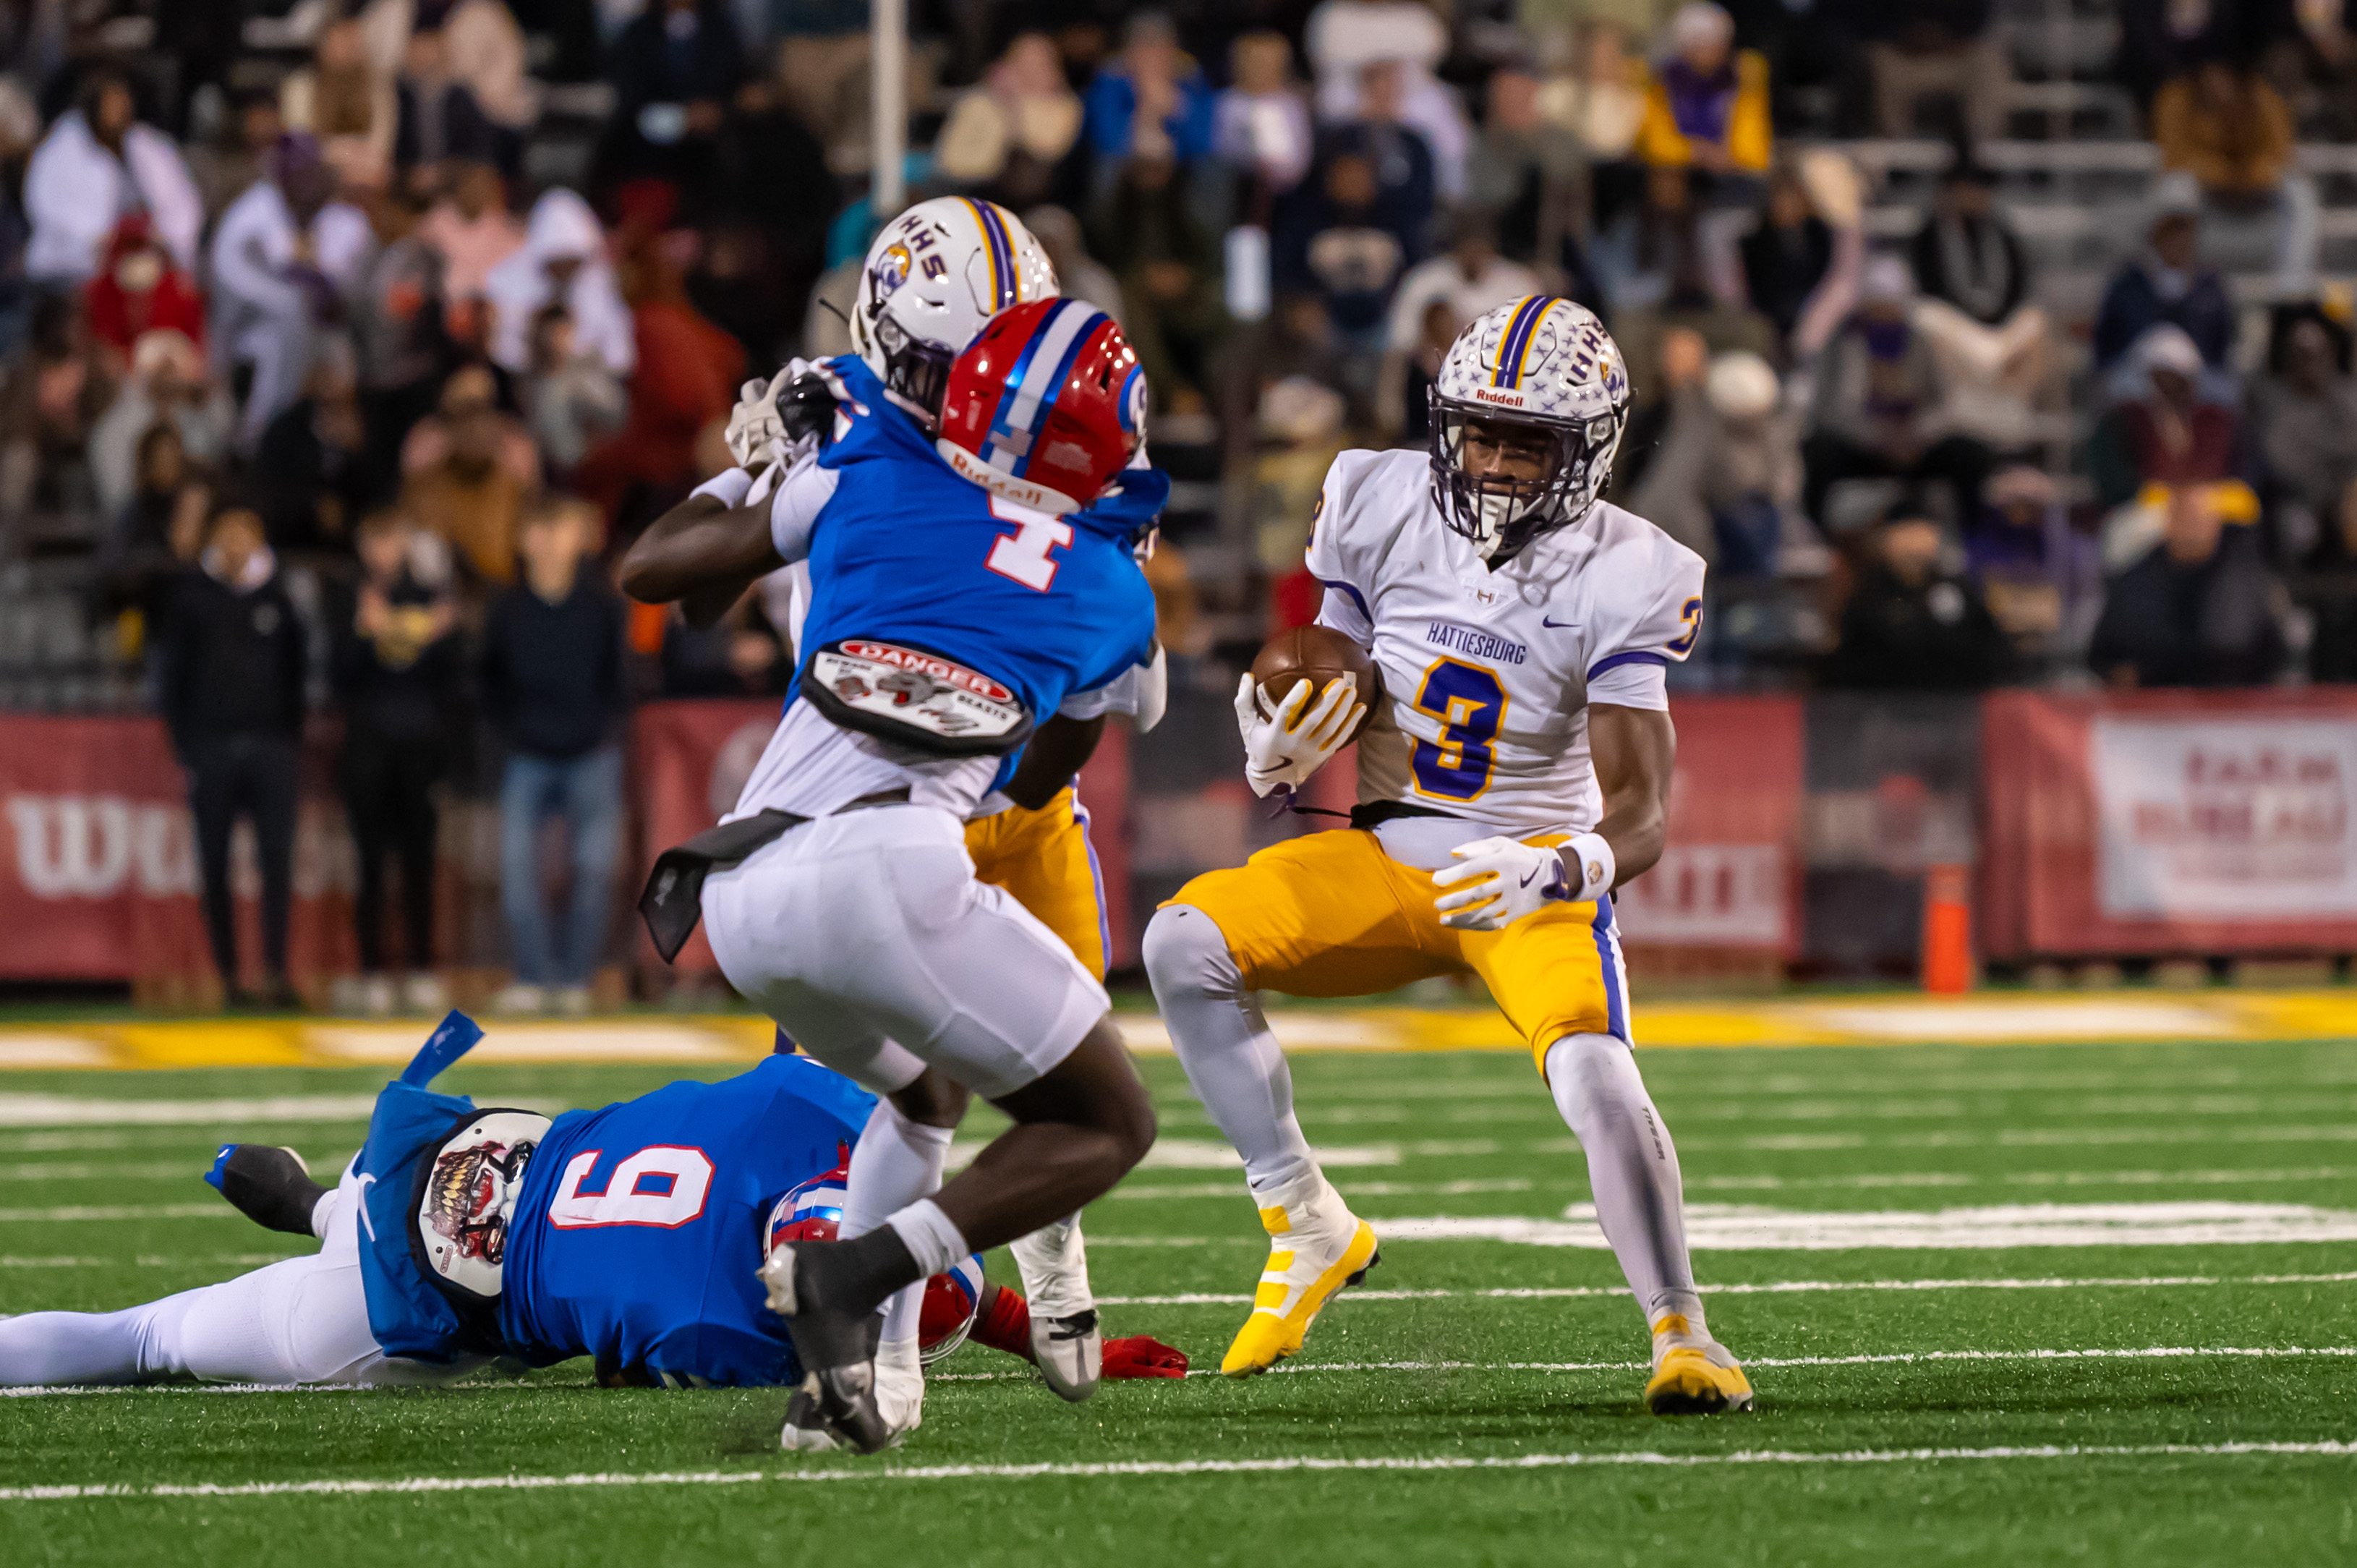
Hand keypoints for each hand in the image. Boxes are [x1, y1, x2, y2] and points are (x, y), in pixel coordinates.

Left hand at [726, 360, 820, 467]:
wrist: (762, 471)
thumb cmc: (784, 452)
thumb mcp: (798, 433)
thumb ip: (799, 418)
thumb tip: (808, 410)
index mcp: (771, 405)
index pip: (780, 380)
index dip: (786, 372)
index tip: (790, 368)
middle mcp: (752, 408)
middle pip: (750, 386)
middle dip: (757, 386)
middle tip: (763, 389)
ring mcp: (738, 421)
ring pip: (738, 406)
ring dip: (745, 408)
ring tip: (752, 415)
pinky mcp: (730, 435)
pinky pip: (732, 426)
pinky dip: (739, 427)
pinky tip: (745, 433)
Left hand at [1101, 1334, 1188, 1378]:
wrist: (1093, 1356)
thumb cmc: (1112, 1365)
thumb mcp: (1135, 1371)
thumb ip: (1157, 1372)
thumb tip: (1180, 1376)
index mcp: (1151, 1346)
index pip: (1178, 1359)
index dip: (1175, 1372)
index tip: (1164, 1381)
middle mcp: (1150, 1344)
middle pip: (1171, 1361)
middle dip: (1166, 1372)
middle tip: (1149, 1379)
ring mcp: (1145, 1346)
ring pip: (1163, 1363)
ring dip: (1157, 1372)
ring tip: (1140, 1376)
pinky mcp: (1140, 1351)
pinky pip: (1153, 1362)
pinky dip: (1150, 1370)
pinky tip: (1137, 1373)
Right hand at [1234, 672, 1363, 797]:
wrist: (1271, 779)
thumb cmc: (1258, 745)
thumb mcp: (1247, 725)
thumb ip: (1244, 700)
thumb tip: (1247, 675)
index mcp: (1276, 735)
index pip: (1287, 714)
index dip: (1296, 698)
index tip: (1306, 681)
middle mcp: (1295, 745)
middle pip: (1315, 721)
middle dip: (1329, 701)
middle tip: (1340, 682)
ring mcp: (1311, 752)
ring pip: (1331, 729)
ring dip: (1343, 710)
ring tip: (1353, 690)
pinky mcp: (1322, 756)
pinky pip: (1340, 738)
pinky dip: (1351, 723)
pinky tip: (1361, 707)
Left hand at [1432, 836, 1571, 931]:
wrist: (1551, 874)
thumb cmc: (1519, 856)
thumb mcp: (1501, 844)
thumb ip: (1476, 848)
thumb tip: (1453, 854)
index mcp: (1503, 860)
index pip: (1474, 868)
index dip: (1453, 875)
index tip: (1436, 881)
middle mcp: (1509, 881)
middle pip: (1479, 893)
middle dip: (1455, 900)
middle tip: (1437, 904)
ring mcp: (1513, 899)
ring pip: (1485, 913)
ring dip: (1462, 919)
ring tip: (1443, 920)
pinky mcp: (1517, 913)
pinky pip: (1495, 923)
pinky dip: (1476, 926)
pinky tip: (1462, 925)